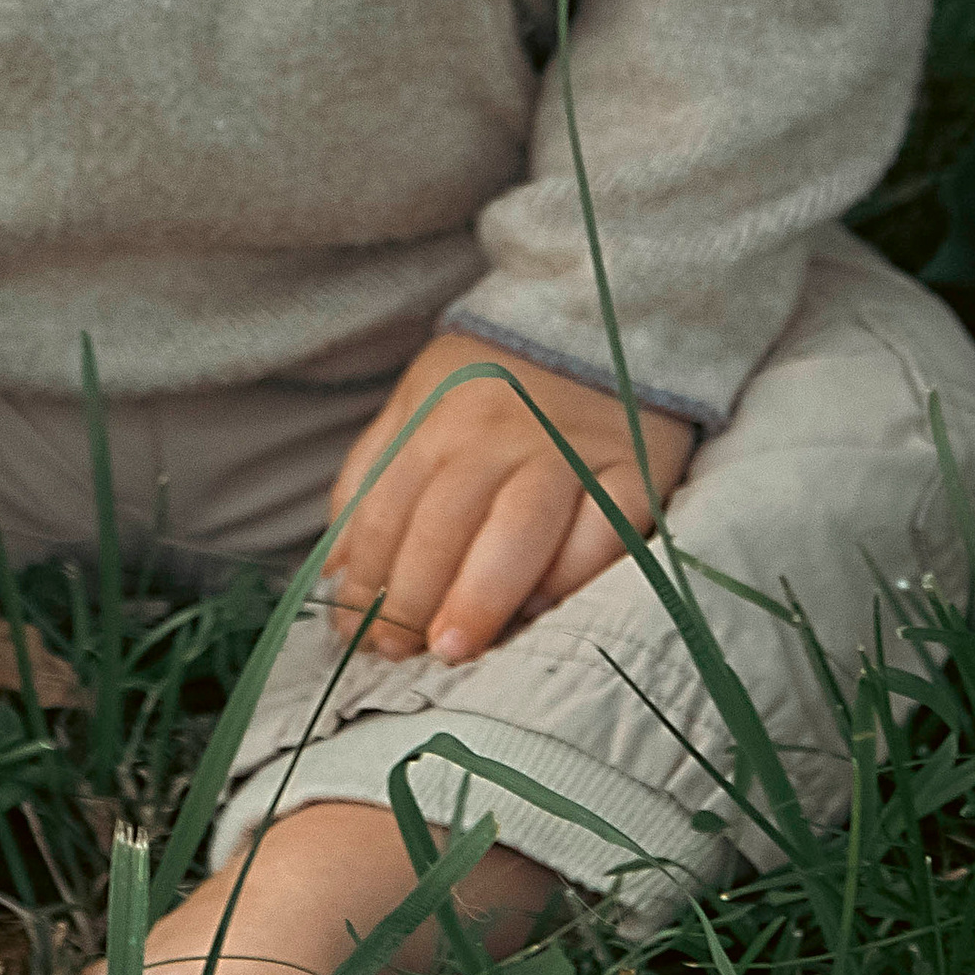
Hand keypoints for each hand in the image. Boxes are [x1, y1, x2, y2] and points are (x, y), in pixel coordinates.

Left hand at [321, 331, 695, 668]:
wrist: (607, 321)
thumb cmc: (495, 382)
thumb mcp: (418, 400)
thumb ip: (373, 476)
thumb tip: (336, 569)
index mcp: (440, 415)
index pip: (387, 506)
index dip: (365, 576)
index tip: (355, 632)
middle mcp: (503, 431)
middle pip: (447, 522)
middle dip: (414, 595)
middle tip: (398, 653)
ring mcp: (573, 451)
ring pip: (520, 531)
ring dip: (481, 596)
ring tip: (454, 648)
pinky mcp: (638, 472)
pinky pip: (605, 536)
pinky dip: (571, 578)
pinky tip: (539, 612)